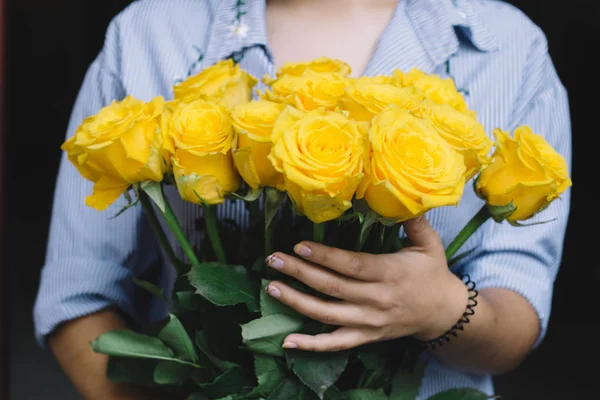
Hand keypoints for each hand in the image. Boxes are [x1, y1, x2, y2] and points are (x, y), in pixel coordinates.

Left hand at [264, 216, 468, 351]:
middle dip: (300, 273)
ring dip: (297, 303)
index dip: (325, 257)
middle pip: (333, 288)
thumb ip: (412, 220)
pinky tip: (287, 341)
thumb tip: (396, 192)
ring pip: (328, 315)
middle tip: (274, 260)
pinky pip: (336, 344)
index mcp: (391, 273)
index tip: (299, 245)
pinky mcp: (367, 337)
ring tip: (272, 287)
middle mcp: (378, 299)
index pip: (352, 265)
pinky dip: (312, 345)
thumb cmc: (433, 273)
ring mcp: (370, 322)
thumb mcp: (429, 243)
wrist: (444, 313)